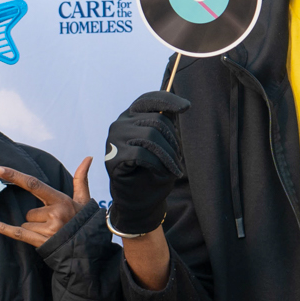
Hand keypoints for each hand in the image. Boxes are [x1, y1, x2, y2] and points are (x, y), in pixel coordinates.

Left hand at [0, 159, 93, 248]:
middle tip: (53, 223)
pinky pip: (18, 233)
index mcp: (61, 200)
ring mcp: (48, 229)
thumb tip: (88, 157)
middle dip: (36, 217)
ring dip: (34, 228)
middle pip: (29, 211)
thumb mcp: (83, 199)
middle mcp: (55, 214)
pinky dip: (4, 229)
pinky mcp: (41, 241)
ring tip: (51, 233)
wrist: (88, 247)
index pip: (33, 184)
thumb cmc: (83, 222)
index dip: (14, 175)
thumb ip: (81, 178)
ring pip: (26, 223)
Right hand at [104, 91, 189, 235]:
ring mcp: (114, 139)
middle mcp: (119, 124)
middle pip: (156, 120)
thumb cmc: (152, 171)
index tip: (186, 107)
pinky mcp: (113, 156)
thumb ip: (165, 124)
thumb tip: (180, 105)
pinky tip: (164, 173)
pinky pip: (143, 154)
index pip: (148, 100)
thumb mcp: (163, 143)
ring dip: (168, 155)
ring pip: (151, 136)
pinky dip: (159, 164)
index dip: (168, 100)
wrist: (139, 200)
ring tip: (173, 168)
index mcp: (130, 117)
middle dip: (173, 141)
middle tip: (178, 159)